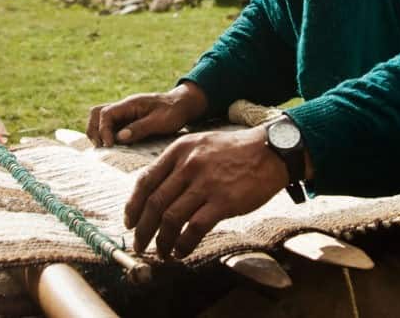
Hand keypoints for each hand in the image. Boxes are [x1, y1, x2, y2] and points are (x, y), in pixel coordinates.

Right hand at [86, 82, 207, 147]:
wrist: (182, 104)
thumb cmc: (174, 111)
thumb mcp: (160, 121)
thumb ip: (140, 128)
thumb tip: (119, 137)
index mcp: (130, 104)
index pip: (106, 113)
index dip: (104, 130)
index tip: (110, 145)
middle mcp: (123, 107)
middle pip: (96, 113)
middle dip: (94, 130)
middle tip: (102, 147)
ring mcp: (124, 113)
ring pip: (99, 118)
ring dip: (97, 132)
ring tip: (104, 148)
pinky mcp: (127, 121)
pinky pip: (109, 125)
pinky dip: (106, 135)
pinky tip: (112, 147)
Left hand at [124, 125, 288, 258]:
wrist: (269, 151)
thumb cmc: (233, 151)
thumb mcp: (199, 146)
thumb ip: (178, 164)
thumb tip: (156, 192)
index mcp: (179, 151)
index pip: (145, 181)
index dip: (133, 206)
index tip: (130, 221)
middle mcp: (188, 165)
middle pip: (155, 203)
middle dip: (143, 229)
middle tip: (140, 244)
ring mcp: (205, 183)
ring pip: (171, 218)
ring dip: (162, 241)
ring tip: (162, 252)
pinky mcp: (223, 201)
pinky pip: (194, 228)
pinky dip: (183, 244)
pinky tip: (181, 251)